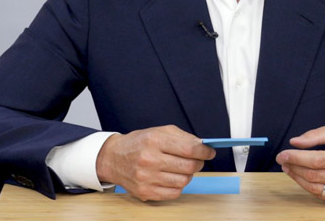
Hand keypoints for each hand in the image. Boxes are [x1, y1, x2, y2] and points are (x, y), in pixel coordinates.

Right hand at [96, 125, 215, 200]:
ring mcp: (146, 178)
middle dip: (199, 163)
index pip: (189, 149)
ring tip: (183, 168)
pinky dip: (179, 185)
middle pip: (188, 167)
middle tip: (198, 160)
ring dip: (189, 175)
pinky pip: (174, 193)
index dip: (204, 151)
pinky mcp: (145, 192)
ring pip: (183, 181)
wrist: (114, 158)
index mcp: (155, 141)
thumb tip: (202, 145)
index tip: (210, 151)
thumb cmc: (139, 142)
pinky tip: (173, 177)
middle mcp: (149, 160)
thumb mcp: (160, 131)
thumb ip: (182, 137)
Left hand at [276, 123, 324, 207]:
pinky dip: (309, 186)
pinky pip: (322, 196)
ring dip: (298, 178)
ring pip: (316, 188)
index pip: (317, 160)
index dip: (297, 158)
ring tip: (289, 168)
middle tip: (283, 160)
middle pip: (314, 175)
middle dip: (294, 167)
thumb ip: (316, 135)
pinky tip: (302, 177)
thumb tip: (295, 142)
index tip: (283, 154)